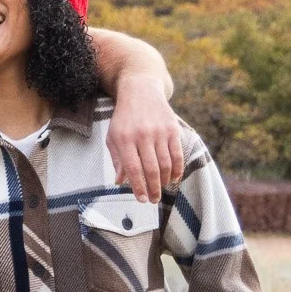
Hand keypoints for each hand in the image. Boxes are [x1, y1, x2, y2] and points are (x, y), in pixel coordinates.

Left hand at [107, 75, 182, 202]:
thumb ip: (117, 159)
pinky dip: (177, 169)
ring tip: (161, 189)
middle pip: (151, 169)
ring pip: (165, 163)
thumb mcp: (113, 137)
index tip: (141, 200)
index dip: (138, 187)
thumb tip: (120, 182)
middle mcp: (143, 135)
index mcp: (124, 139)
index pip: (133, 169)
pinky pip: (177, 154)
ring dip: (164, 181)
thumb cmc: (124, 119)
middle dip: (153, 189)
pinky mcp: (172, 129)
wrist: (140, 91)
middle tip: (153, 200)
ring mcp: (159, 132)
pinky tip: (173, 178)